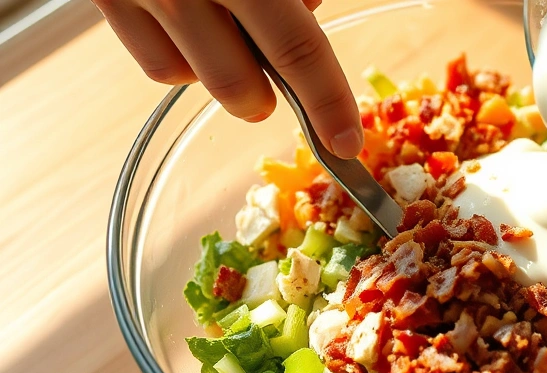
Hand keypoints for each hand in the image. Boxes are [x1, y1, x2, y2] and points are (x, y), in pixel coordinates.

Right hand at [93, 0, 362, 157]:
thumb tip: (307, 10)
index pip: (296, 46)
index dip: (327, 100)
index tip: (346, 140)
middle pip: (240, 86)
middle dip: (269, 97)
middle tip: (281, 88)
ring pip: (193, 80)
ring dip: (226, 75)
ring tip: (234, 33)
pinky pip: (156, 63)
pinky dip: (185, 60)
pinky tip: (195, 24)